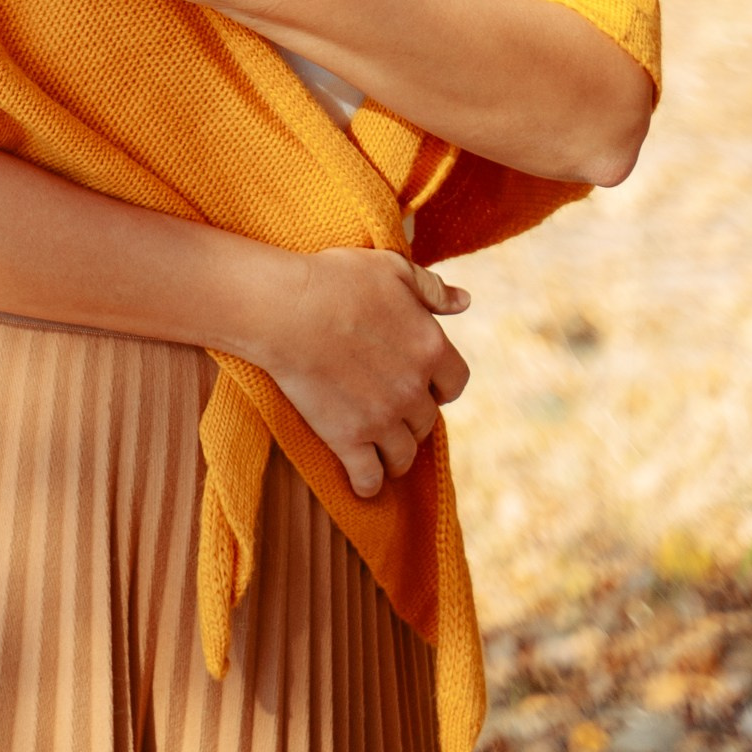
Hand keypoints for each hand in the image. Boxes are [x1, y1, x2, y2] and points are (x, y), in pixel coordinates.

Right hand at [248, 247, 470, 496]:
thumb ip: (431, 289)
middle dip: (413, 416)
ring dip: (396, 453)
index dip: (440, 384)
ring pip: (404, 454)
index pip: (455, 383)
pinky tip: (364, 481)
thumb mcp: (390, 268)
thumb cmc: (335, 279)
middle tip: (391, 408)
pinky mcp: (348, 438)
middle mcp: (413, 390)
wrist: (286, 309)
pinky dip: (369, 483)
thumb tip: (466, 302)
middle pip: (427, 421)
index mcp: (431, 348)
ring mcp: (382, 419)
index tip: (422, 382)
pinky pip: (369, 477)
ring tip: (381, 448)